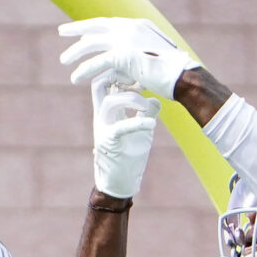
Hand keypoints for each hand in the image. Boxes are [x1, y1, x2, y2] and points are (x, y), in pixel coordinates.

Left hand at [59, 16, 192, 99]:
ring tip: (63, 61)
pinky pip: (97, 63)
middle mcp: (129, 28)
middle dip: (76, 29)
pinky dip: (84, 70)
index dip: (91, 26)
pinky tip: (75, 78)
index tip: (79, 30)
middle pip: (96, 26)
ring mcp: (126, 40)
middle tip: (61, 32)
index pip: (108, 23)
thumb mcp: (150, 62)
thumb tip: (120, 71)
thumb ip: (133, 61)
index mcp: (137, 25)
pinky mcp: (123, 56)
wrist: (183, 78)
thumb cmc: (172, 74)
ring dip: (75, 52)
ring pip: (92, 43)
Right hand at [90, 76, 159, 199]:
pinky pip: (120, 127)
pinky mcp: (109, 143)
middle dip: (119, 77)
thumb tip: (156, 100)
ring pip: (111, 102)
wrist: (120, 184)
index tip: (140, 77)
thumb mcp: (141, 130)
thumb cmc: (129, 156)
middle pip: (99, 84)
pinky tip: (152, 124)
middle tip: (139, 82)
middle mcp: (101, 116)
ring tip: (149, 108)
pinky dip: (138, 122)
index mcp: (106, 111)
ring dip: (133, 100)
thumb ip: (146, 113)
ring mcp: (103, 129)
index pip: (105, 81)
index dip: (120, 72)